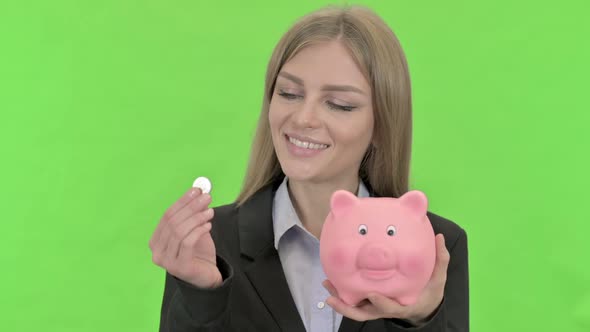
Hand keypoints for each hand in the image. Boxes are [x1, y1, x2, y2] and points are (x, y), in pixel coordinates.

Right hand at [149, 187, 221, 288]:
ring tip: (210, 212)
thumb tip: (199, 192)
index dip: (182, 201)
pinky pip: (187, 243)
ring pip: (179, 232)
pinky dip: (198, 231)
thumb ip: (194, 213)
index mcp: (156, 240)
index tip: (197, 190)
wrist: (207, 276)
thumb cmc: (198, 252)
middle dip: (191, 207)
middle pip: (173, 222)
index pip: (167, 215)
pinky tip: (208, 225)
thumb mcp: (195, 229)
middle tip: (206, 197)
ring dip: (196, 218)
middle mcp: (157, 252)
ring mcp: (166, 261)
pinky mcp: (179, 268)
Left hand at [323, 234, 449, 324]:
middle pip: (363, 312)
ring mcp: (376, 307)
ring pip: (355, 308)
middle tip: (332, 295)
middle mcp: (385, 308)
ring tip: (326, 284)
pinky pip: (354, 300)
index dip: (380, 302)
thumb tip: (440, 237)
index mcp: (401, 305)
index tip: (372, 293)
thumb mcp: (438, 278)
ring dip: (339, 300)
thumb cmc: (430, 291)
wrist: (423, 305)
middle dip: (347, 306)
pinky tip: (331, 279)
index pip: (389, 306)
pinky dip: (342, 293)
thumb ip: (440, 260)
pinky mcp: (370, 302)